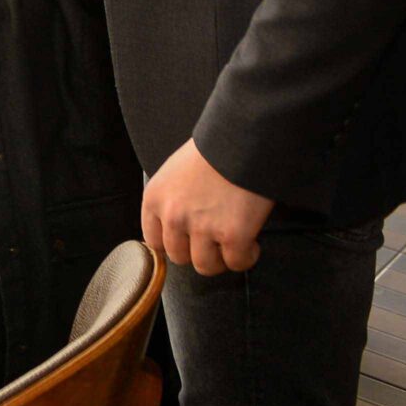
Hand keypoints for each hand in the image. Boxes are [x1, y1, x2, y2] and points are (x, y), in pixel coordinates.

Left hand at [141, 138, 274, 275]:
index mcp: (155, 198)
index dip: (175, 243)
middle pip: (179, 257)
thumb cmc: (213, 151)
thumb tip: (177, 228)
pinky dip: (246, 257)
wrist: (242, 139)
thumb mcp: (175, 172)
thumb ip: (171, 200)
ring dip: (221, 258)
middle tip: (214, 240)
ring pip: (205, 266)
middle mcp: (173, 216)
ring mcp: (202, 228)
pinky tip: (251, 242)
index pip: (154, 241)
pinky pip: (236, 264)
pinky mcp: (233, 236)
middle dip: (198, 251)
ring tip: (232, 242)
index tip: (188, 241)